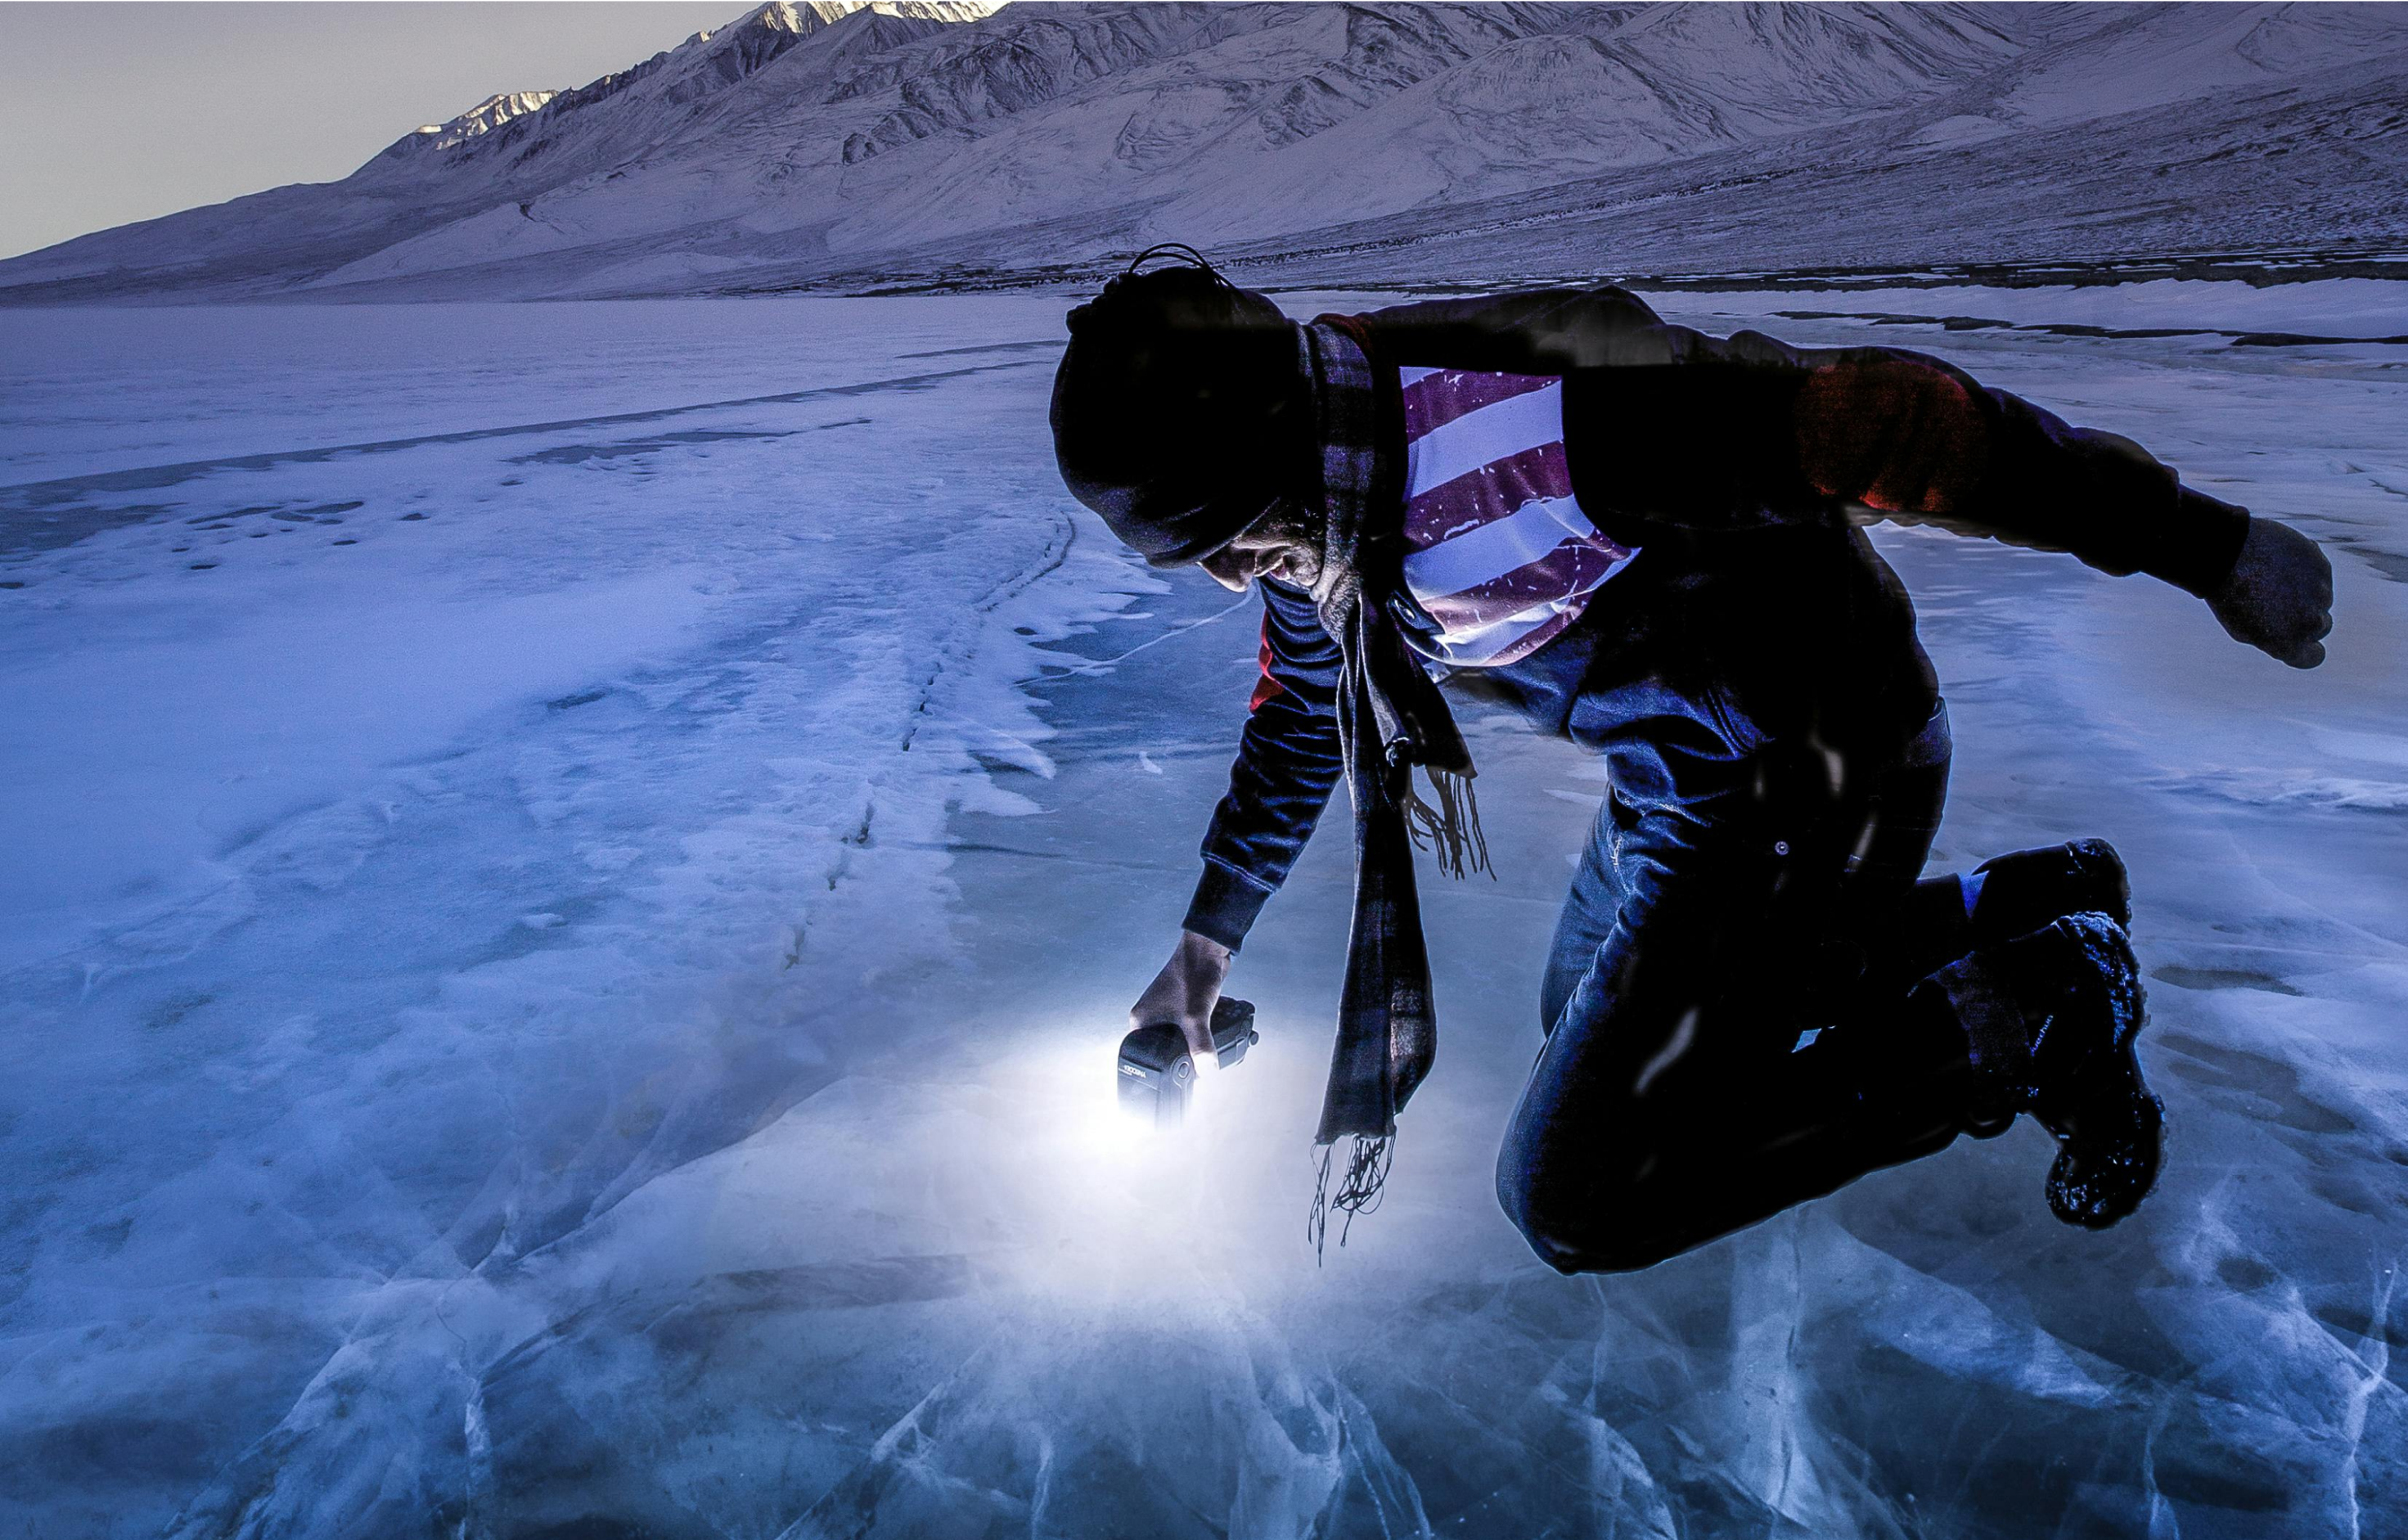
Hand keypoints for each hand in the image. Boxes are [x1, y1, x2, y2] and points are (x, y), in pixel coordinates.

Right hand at [1130, 930, 1232, 1068]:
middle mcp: (1150, 1016)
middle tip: (1202, 1061)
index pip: (1150, 1056)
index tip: (1187, 1073)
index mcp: (1141, 1021)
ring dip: (1196, 1043)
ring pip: (1181, 1038)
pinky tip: (1213, 1033)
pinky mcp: (1181, 1006)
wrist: (1208, 950)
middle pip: (1167, 1049)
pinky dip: (1202, 1031)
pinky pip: (1190, 1027)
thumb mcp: (1196, 1017)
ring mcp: (1165, 1011)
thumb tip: (1207, 1071)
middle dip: (1186, 1055)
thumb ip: (1201, 1046)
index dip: (1169, 1067)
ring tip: (1208, 1046)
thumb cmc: (1193, 974)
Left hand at [2207, 518, 2332, 667]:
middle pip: (2321, 626)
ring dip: (2305, 591)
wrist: (2227, 554)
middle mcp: (2312, 624)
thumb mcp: (2245, 629)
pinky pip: (2319, 573)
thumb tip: (2300, 636)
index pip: (2313, 656)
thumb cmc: (2228, 595)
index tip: (2298, 637)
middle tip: (2278, 602)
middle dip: (2305, 617)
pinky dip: (2305, 569)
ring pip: (2321, 597)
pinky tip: (2280, 562)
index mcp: (2290, 644)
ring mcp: (2321, 594)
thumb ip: (2279, 638)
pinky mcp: (2323, 568)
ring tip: (2273, 578)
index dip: (2307, 649)